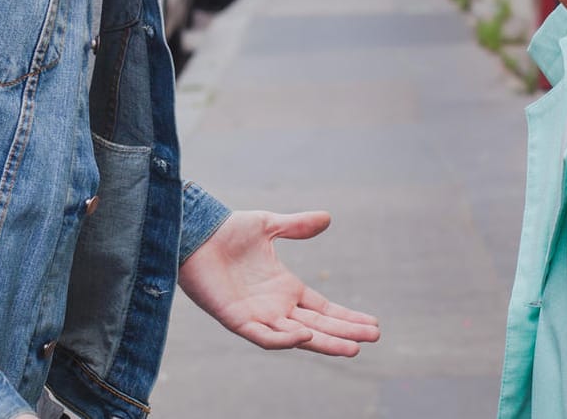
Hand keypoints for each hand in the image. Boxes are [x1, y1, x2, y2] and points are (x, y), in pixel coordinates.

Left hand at [178, 210, 380, 356]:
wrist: (193, 232)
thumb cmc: (227, 230)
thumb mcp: (269, 225)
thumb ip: (296, 226)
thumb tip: (327, 218)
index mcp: (285, 288)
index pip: (323, 308)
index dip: (346, 317)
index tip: (373, 324)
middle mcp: (275, 306)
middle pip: (317, 325)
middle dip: (344, 333)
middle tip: (373, 338)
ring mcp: (257, 315)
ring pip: (296, 336)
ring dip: (323, 342)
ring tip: (352, 347)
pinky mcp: (236, 319)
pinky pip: (263, 335)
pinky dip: (283, 339)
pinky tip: (304, 334)